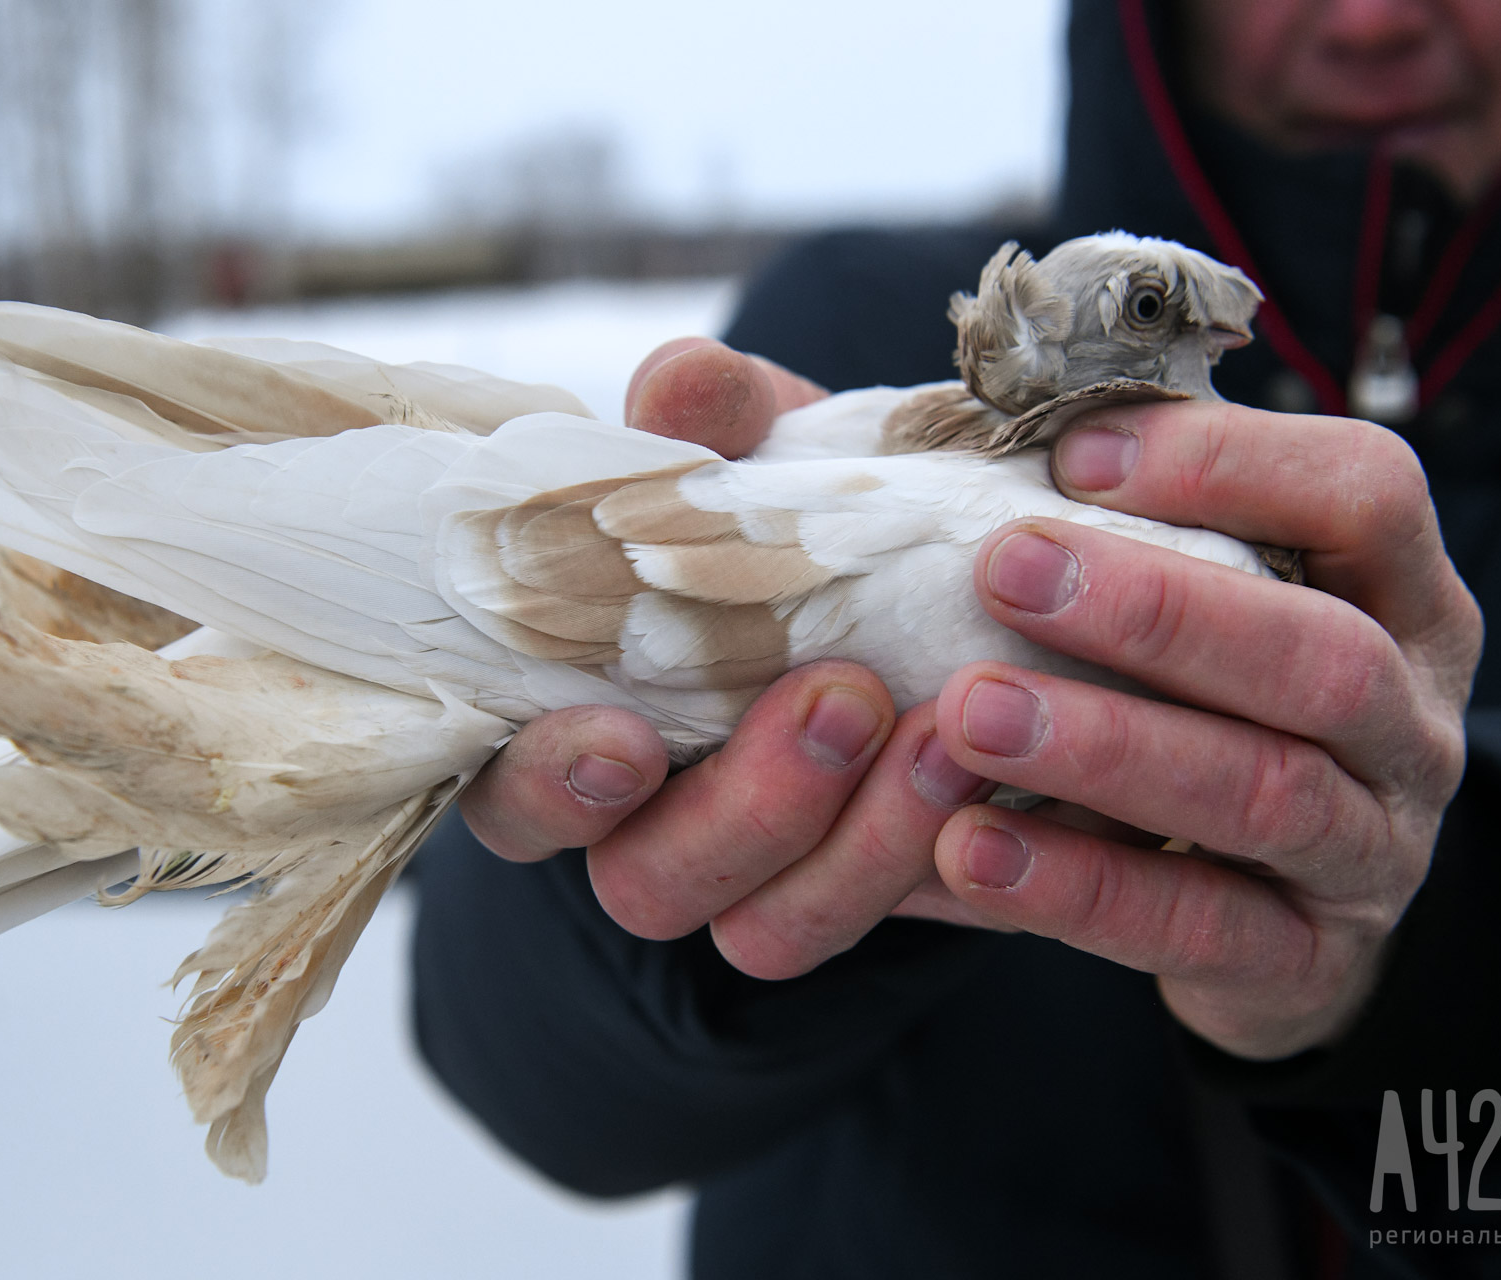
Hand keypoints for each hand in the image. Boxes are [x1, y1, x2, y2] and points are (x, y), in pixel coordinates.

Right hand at [459, 339, 993, 978]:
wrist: (898, 549)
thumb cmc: (771, 497)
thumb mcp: (746, 442)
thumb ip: (707, 417)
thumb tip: (684, 388)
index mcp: (569, 722)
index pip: (516, 795)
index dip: (557, 786)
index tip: (628, 738)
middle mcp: (644, 824)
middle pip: (649, 884)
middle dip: (750, 808)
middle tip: (844, 696)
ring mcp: (754, 871)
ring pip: (768, 930)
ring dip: (858, 845)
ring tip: (946, 736)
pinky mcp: (854, 886)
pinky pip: (876, 920)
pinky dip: (926, 857)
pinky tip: (984, 772)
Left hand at [921, 401, 1482, 1058]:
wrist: (1290, 911)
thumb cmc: (1221, 710)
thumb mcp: (1221, 611)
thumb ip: (1144, 531)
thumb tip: (988, 433)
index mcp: (1400, 598)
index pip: (1369, 492)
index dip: (1230, 461)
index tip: (1070, 458)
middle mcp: (1411, 721)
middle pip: (1321, 654)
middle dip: (1160, 610)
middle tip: (1002, 570)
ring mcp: (1372, 850)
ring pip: (1264, 794)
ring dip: (1108, 748)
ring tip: (968, 716)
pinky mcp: (1304, 960)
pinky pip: (1196, 928)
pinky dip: (1078, 889)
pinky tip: (969, 850)